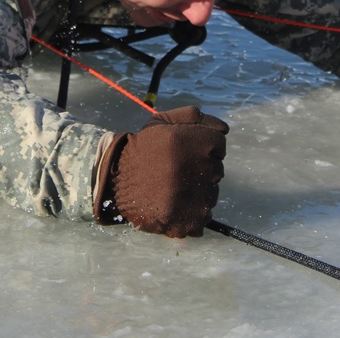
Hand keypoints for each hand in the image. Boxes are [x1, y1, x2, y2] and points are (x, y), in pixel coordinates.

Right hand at [94, 106, 228, 237]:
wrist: (115, 180)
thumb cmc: (143, 148)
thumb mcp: (163, 121)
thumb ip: (195, 117)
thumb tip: (224, 129)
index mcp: (193, 143)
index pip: (219, 145)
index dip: (201, 147)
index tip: (185, 152)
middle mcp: (198, 170)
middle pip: (217, 170)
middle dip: (200, 169)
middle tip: (176, 170)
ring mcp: (194, 199)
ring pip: (211, 195)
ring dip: (197, 192)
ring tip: (173, 188)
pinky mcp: (187, 222)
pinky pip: (203, 218)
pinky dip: (192, 213)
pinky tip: (174, 204)